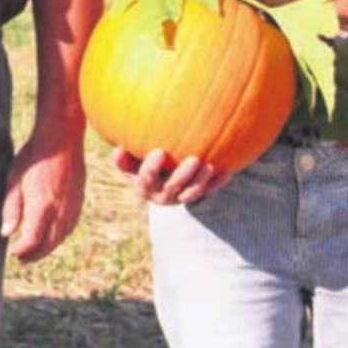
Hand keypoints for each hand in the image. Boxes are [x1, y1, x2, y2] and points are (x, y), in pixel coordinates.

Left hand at [0, 128, 85, 263]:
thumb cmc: (33, 157)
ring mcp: (72, 206)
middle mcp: (60, 211)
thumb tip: (6, 234)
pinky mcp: (79, 200)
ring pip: (62, 237)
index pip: (33, 241)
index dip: (23, 251)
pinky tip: (52, 235)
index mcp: (42, 207)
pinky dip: (60, 236)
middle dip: (35, 255)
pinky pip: (70, 226)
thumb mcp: (14, 180)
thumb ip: (11, 208)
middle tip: (22, 258)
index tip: (13, 253)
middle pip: (49, 244)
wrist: (62, 138)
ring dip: (48, 247)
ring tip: (35, 251)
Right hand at [111, 147, 231, 205]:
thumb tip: (119, 149)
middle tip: (194, 160)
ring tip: (210, 166)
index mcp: (143, 187)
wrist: (156, 179)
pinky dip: (217, 183)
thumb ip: (122, 159)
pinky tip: (227, 171)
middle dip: (184, 175)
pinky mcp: (195, 195)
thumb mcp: (128, 163)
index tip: (159, 152)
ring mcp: (180, 197)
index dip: (152, 168)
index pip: (147, 179)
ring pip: (192, 193)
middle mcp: (162, 196)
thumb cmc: (137, 163)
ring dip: (202, 181)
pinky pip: (208, 191)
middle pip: (173, 188)